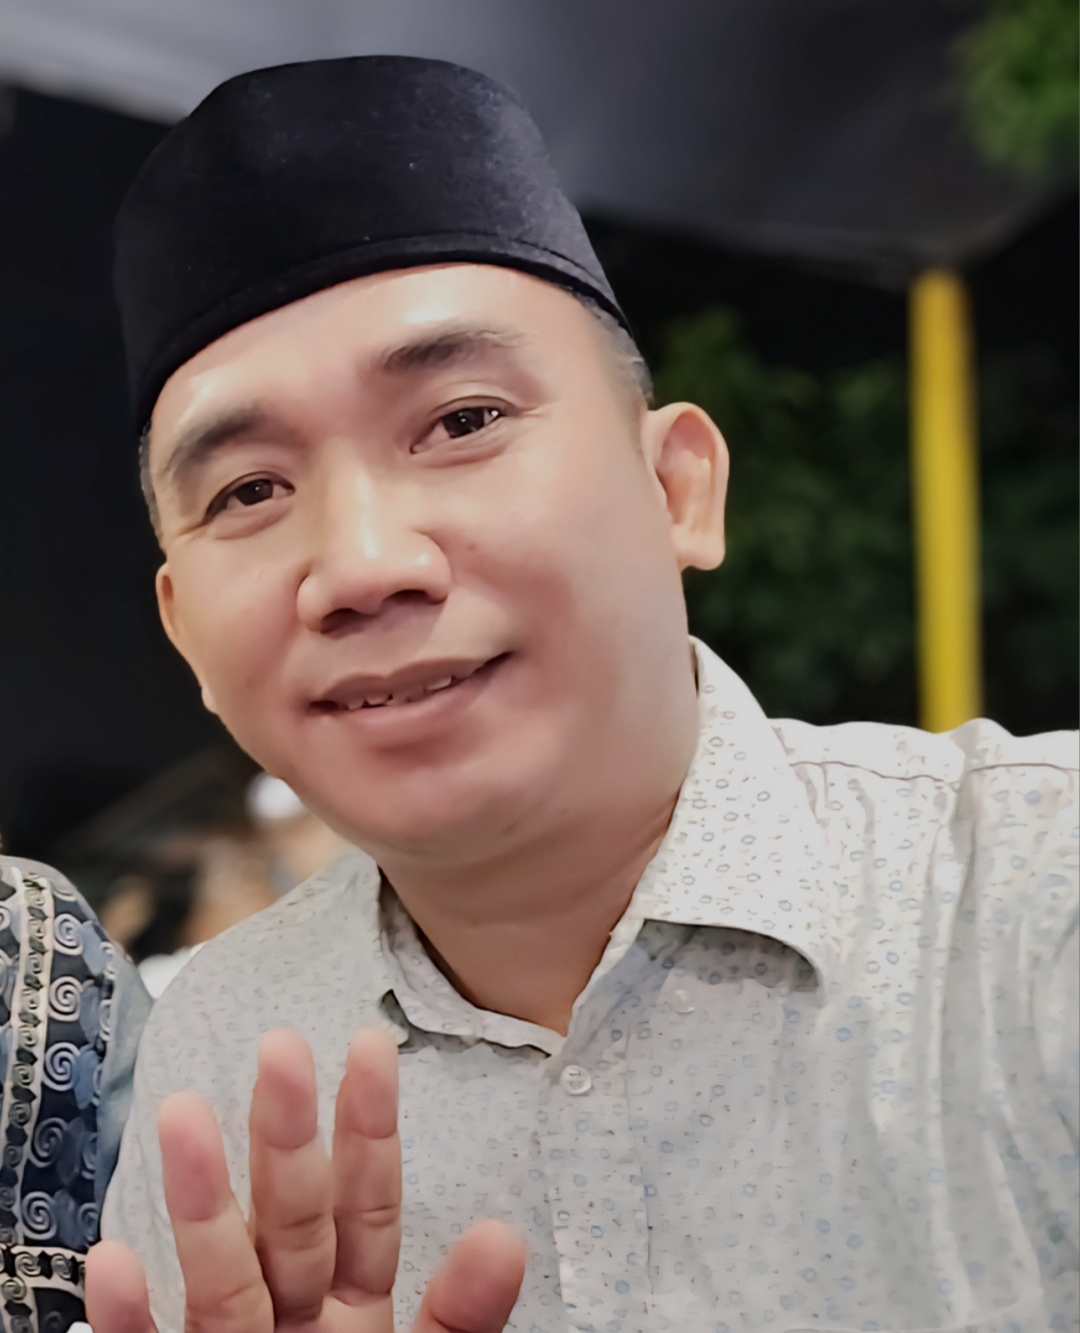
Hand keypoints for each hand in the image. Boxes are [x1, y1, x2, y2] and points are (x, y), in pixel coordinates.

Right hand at [86, 1029, 525, 1332]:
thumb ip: (461, 1319)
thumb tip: (503, 1234)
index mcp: (360, 1314)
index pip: (369, 1209)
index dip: (371, 1131)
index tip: (370, 1048)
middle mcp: (295, 1326)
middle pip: (293, 1223)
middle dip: (286, 1138)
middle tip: (281, 1046)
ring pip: (221, 1281)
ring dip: (200, 1203)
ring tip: (185, 1115)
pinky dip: (133, 1320)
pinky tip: (113, 1262)